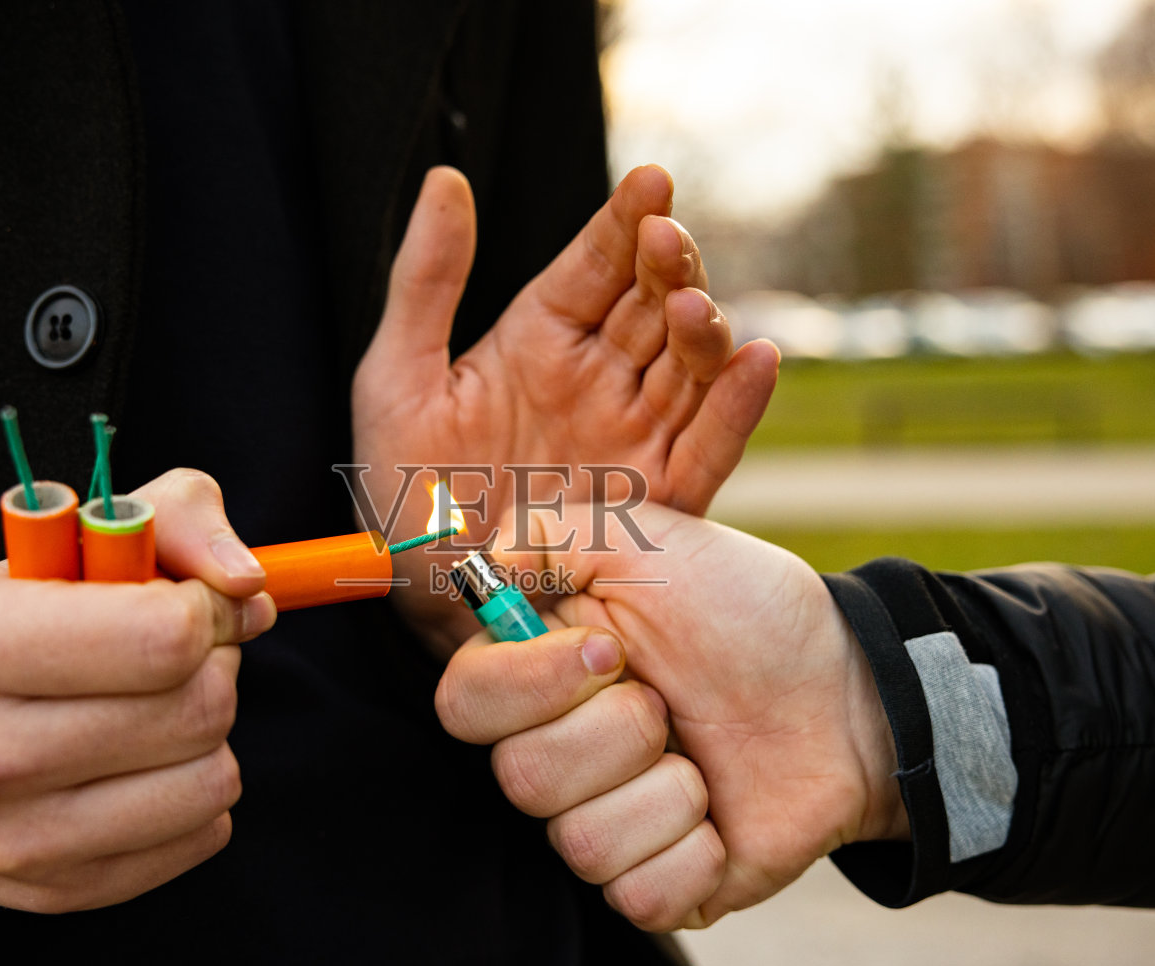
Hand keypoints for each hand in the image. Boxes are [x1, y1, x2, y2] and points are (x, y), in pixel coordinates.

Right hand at [0, 469, 275, 911]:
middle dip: (213, 667)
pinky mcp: (60, 892)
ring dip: (209, 735)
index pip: (164, 634)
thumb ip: (175, 520)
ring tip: (155, 711)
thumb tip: (247, 582)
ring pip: (213, 779)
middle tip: (174, 658)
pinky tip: (143, 767)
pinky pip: (204, 834)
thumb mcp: (64, 543)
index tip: (195, 603)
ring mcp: (17, 839)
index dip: (208, 608)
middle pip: (199, 708)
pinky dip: (195, 791)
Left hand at [353, 165, 779, 651]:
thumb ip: (426, 282)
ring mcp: (633, 434)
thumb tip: (447, 179)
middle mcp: (598, 379)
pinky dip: (738, 406)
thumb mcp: (396, 378)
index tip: (650, 182)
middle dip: (666, 266)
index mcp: (540, 341)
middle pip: (651, 305)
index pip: (596, 266)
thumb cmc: (402, 493)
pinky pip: (710, 445)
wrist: (427, 597)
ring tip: (692, 304)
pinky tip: (758, 361)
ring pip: (688, 365)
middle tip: (668, 237)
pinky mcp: (660, 498)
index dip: (624, 222)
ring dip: (700, 329)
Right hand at [436, 502, 905, 930]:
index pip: (464, 703)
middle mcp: (556, 753)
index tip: (610, 653)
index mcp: (539, 675)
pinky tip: (722, 814)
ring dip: (666, 791)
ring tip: (704, 757)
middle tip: (670, 703)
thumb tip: (481, 564)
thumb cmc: (746, 611)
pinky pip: (637, 898)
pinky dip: (693, 852)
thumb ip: (551, 535)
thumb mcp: (651, 540)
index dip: (528, 685)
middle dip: (618, 732)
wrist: (845, 688)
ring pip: (579, 842)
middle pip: (520, 777)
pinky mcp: (655, 883)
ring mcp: (603, 822)